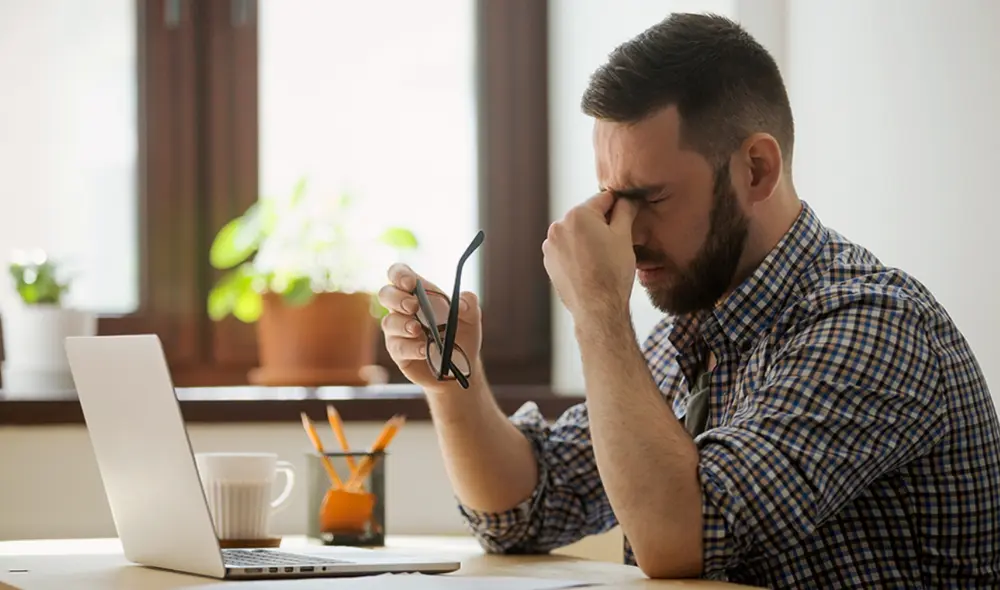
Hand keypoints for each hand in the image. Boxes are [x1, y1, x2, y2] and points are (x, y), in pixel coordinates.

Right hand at [377, 263, 482, 392]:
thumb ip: (469, 304)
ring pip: (388, 322)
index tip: (411, 283)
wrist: (462, 367)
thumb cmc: (462, 335)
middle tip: (413, 306)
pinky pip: (397, 347)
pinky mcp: (399, 353)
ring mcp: (399, 332)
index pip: (399, 275)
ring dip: (402, 324)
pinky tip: (424, 350)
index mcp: (419, 293)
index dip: (400, 274)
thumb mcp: (471, 318)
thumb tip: (461, 303)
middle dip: (397, 298)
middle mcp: (404, 310)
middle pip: (386, 294)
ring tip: (417, 329)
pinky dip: (411, 348)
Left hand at [542, 192, 637, 319]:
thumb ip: (625, 211)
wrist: (597, 308)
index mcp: (577, 215)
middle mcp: (558, 226)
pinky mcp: (549, 262)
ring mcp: (550, 245)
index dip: (619, 206)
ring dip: (589, 239)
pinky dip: (578, 253)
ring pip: (576, 233)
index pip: (603, 199)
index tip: (627, 213)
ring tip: (603, 258)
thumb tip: (627, 200)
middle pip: (587, 216)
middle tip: (616, 243)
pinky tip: (591, 266)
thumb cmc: (612, 273)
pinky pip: (567, 249)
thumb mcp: (624, 236)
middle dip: (601, 224)